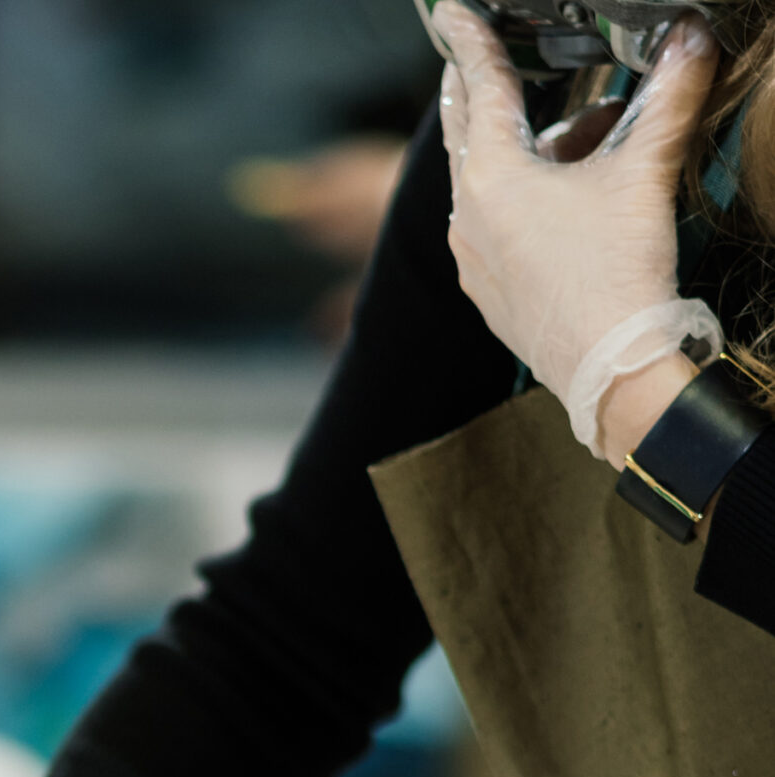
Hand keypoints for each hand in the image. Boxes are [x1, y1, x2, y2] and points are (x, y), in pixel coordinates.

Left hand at [435, 2, 717, 400]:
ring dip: (531, 155)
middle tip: (476, 60)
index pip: (482, 87)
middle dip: (480, 94)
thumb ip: (668, 98)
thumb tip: (694, 39)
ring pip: (492, 186)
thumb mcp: (645, 172)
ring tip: (591, 140)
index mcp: (492, 178)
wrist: (612, 372)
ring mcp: (475, 262)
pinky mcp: (491, 296)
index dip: (473, 41)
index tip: (452, 12)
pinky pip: (498, 230)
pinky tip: (572, 202)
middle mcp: (468, 219)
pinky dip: (527, 203)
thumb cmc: (617, 275)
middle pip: (469, 136)